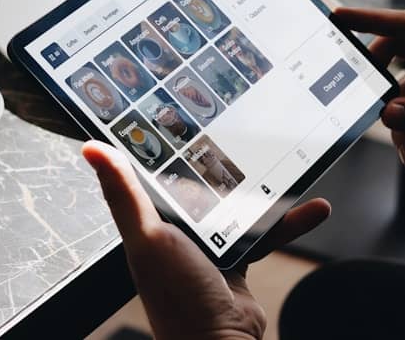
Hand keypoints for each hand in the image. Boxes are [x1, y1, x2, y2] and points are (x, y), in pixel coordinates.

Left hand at [82, 141, 330, 339]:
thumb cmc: (177, 296)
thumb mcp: (148, 236)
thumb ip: (124, 193)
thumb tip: (91, 149)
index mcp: (151, 220)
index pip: (156, 170)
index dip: (167, 140)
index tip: (184, 109)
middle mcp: (177, 230)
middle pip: (202, 183)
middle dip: (224, 159)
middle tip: (245, 128)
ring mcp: (210, 244)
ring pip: (238, 203)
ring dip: (263, 189)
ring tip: (286, 163)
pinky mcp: (239, 257)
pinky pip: (265, 231)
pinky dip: (288, 221)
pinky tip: (313, 208)